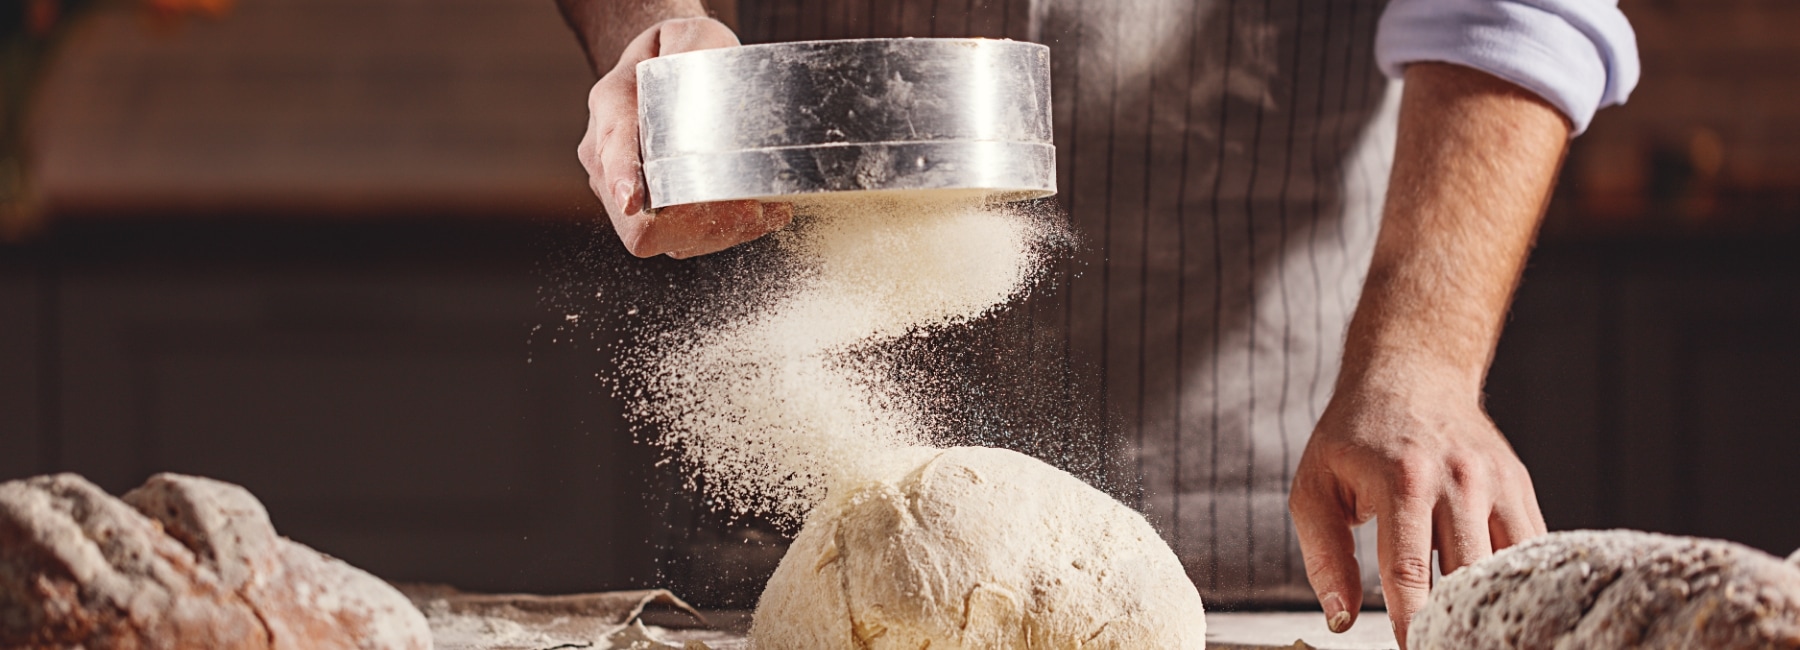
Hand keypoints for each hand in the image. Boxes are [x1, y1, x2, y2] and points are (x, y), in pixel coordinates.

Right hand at [578, 17, 793, 257]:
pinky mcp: (647, 209)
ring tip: (766, 212)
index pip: (611, 152)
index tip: (633, 199)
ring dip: (716, 234)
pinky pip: (677, 240)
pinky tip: (756, 216)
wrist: (660, 66)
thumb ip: (694, 52)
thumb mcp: (690, 36)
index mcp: (611, 108)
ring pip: (661, 237)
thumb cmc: (681, 50)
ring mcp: (620, 190)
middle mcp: (605, 157)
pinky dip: (718, 235)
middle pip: (636, 219)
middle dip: (697, 224)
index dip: (622, 179)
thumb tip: (710, 83)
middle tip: (753, 210)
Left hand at [1288, 365, 1545, 647]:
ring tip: (1474, 632)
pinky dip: (1517, 582)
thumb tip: (1342, 619)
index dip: (1413, 626)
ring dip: (1491, 607)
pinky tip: (1500, 604)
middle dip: (1455, 624)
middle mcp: (1457, 480)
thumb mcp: (1315, 487)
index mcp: (1401, 481)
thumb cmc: (1355, 436)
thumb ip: (1325, 556)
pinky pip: (1530, 549)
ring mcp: (1495, 482)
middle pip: (1467, 576)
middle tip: (1442, 645)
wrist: (1412, 373)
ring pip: (1506, 567)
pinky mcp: (1519, 487)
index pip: (1410, 573)